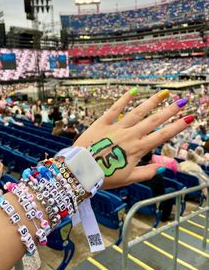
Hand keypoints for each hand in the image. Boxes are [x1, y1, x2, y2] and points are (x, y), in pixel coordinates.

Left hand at [74, 90, 192, 188]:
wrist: (80, 170)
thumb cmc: (104, 176)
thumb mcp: (128, 178)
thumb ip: (147, 173)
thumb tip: (164, 167)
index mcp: (137, 149)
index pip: (162, 136)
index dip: (176, 127)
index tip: (189, 119)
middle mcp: (129, 135)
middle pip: (153, 121)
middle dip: (169, 111)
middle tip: (182, 101)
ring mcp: (116, 127)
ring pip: (137, 112)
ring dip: (152, 102)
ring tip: (163, 93)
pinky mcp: (102, 123)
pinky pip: (114, 109)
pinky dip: (123, 100)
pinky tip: (133, 91)